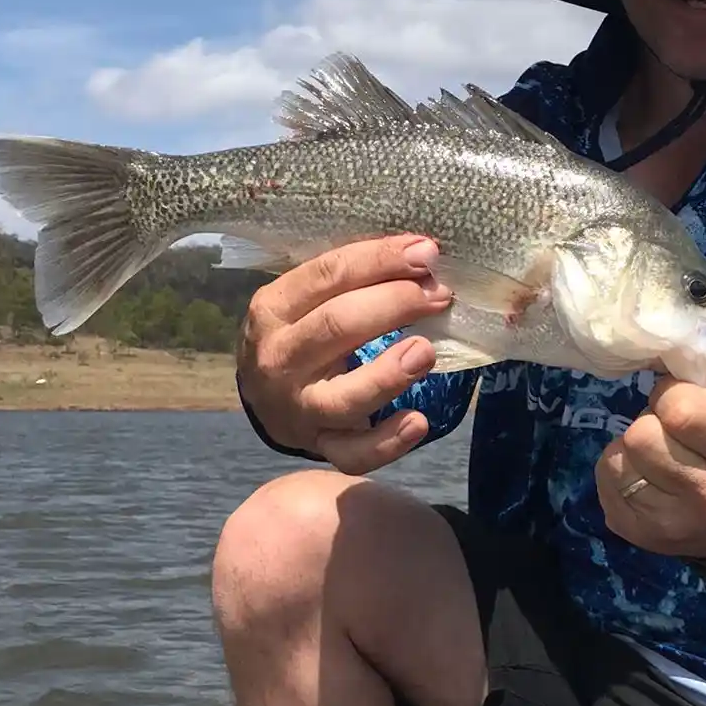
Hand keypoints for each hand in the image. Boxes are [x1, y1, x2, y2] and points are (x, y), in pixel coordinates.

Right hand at [237, 235, 450, 473]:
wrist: (266, 400)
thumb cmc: (301, 336)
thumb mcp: (306, 301)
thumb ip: (350, 280)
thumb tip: (420, 254)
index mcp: (273, 309)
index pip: (328, 275)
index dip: (380, 261)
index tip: (426, 253)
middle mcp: (280, 360)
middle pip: (337, 326)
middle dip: (394, 304)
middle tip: (439, 294)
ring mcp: (300, 409)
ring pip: (344, 397)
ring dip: (389, 375)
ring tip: (426, 351)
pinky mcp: (323, 447)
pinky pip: (355, 453)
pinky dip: (388, 441)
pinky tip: (417, 421)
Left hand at [597, 369, 705, 558]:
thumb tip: (671, 345)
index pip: (678, 408)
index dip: (672, 395)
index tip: (683, 402)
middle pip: (640, 435)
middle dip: (650, 424)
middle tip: (668, 432)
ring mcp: (669, 522)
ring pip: (617, 458)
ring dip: (632, 448)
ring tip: (656, 455)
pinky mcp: (635, 533)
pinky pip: (605, 479)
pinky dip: (619, 470)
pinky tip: (643, 476)